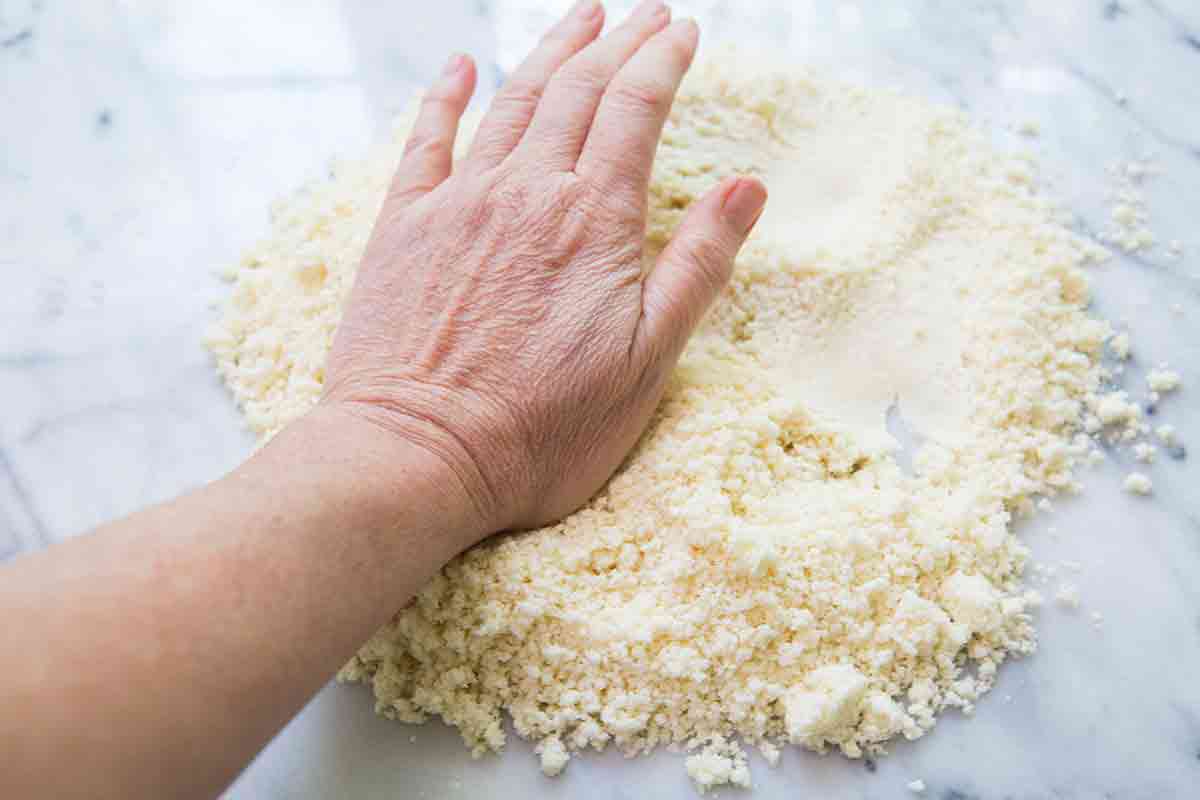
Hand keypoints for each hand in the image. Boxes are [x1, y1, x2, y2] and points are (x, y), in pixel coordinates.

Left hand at [323, 0, 766, 532]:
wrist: (419, 455)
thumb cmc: (543, 428)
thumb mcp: (649, 361)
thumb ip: (698, 266)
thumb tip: (748, 186)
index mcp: (595, 219)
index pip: (636, 109)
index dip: (663, 60)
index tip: (684, 29)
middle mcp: (526, 191)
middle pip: (577, 89)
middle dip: (617, 42)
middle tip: (643, 12)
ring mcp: (459, 203)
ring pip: (512, 101)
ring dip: (550, 53)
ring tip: (580, 19)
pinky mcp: (404, 227)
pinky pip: (427, 139)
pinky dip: (446, 95)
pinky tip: (462, 66)